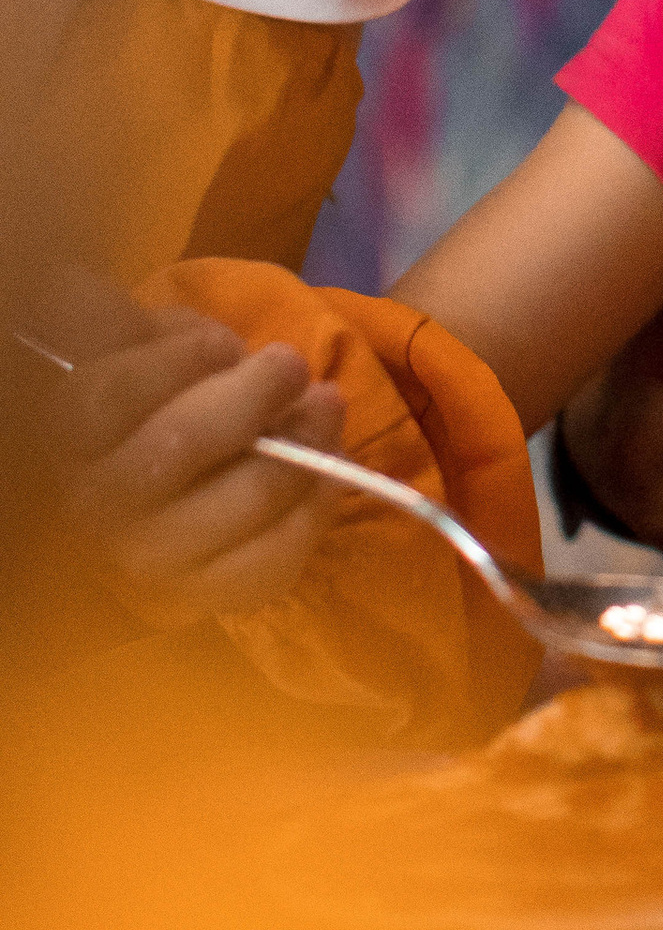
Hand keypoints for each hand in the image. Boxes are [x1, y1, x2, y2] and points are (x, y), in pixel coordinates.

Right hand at [32, 266, 348, 624]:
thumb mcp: (134, 353)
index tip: (224, 343)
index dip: (179, 360)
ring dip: (301, 446)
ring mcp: (149, 560)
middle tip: (292, 364)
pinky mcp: (201, 598)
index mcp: (69, 437)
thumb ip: (151, 332)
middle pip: (180, 447)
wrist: (140, 505)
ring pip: (238, 504)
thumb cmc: (146, 407)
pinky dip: (311, 514)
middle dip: (252, 396)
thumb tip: (202, 332)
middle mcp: (97, 505)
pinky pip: (267, 564)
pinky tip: (325, 475)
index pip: (112, 395)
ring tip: (327, 405)